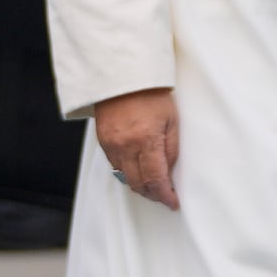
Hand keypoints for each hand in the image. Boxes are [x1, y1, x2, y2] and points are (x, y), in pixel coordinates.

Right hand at [95, 87, 178, 208]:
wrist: (124, 75)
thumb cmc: (151, 93)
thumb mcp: (172, 120)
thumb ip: (171, 149)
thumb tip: (170, 172)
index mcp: (147, 140)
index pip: (156, 180)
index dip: (165, 196)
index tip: (173, 202)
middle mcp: (126, 146)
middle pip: (138, 183)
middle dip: (152, 194)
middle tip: (164, 196)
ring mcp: (112, 145)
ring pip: (125, 177)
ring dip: (139, 185)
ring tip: (152, 185)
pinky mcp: (103, 141)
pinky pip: (114, 165)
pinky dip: (126, 172)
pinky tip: (136, 170)